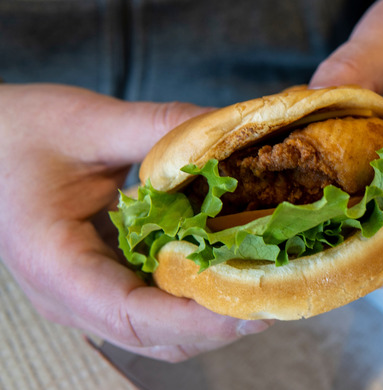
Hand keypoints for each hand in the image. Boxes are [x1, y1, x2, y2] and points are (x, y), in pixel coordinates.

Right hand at [0, 84, 270, 361]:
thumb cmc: (18, 131)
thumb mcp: (88, 120)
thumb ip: (160, 127)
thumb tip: (231, 130)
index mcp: (56, 265)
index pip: (134, 316)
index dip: (198, 319)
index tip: (254, 304)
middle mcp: (70, 296)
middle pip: (158, 337)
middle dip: (221, 323)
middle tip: (280, 292)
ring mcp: (87, 296)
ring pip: (161, 333)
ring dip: (215, 316)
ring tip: (266, 283)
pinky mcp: (104, 282)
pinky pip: (157, 308)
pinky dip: (198, 298)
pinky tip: (232, 267)